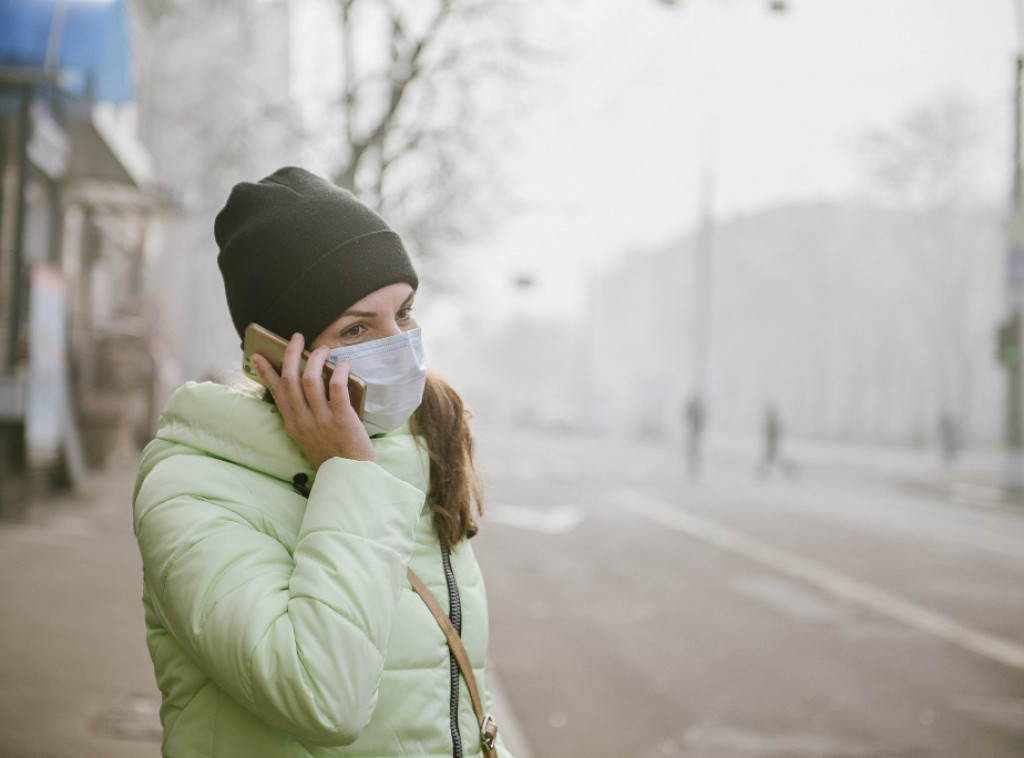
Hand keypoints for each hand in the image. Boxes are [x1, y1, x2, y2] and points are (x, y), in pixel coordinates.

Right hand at [252, 333, 375, 467]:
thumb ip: (305, 418)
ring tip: (323, 348)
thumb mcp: (308, 440)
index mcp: (293, 425)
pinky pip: (336, 388)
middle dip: (291, 354)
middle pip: (290, 379)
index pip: (276, 392)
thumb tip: (308, 392)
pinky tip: (344, 364)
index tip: (258, 355)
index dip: (267, 371)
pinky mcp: (341, 419)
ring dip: (315, 359)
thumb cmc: (334, 458)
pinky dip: (339, 372)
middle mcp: (303, 420)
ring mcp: (321, 419)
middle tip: (296, 338)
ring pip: (310, 379)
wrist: (350, 477)